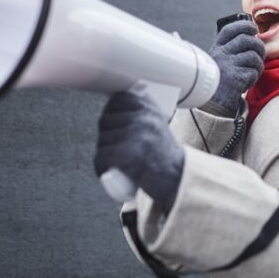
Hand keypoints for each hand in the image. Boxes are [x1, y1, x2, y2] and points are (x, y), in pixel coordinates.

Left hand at [95, 88, 183, 209]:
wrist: (178, 178)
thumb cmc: (164, 156)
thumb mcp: (156, 126)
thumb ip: (139, 115)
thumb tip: (112, 107)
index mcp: (151, 110)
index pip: (119, 99)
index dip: (111, 112)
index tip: (114, 124)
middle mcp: (145, 119)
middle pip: (106, 120)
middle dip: (106, 135)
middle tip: (116, 147)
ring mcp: (138, 135)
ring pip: (102, 140)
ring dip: (104, 153)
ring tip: (115, 162)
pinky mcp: (130, 154)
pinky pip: (102, 157)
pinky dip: (101, 167)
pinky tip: (109, 171)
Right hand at [208, 20, 264, 111]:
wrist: (213, 102)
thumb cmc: (221, 80)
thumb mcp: (220, 61)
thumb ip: (231, 48)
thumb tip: (253, 36)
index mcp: (217, 49)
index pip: (230, 30)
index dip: (244, 25)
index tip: (254, 28)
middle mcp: (221, 55)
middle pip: (247, 40)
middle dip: (259, 46)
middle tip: (261, 53)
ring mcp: (228, 66)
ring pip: (254, 57)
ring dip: (258, 65)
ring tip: (253, 71)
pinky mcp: (235, 78)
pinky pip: (253, 72)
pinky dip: (254, 78)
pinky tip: (246, 82)